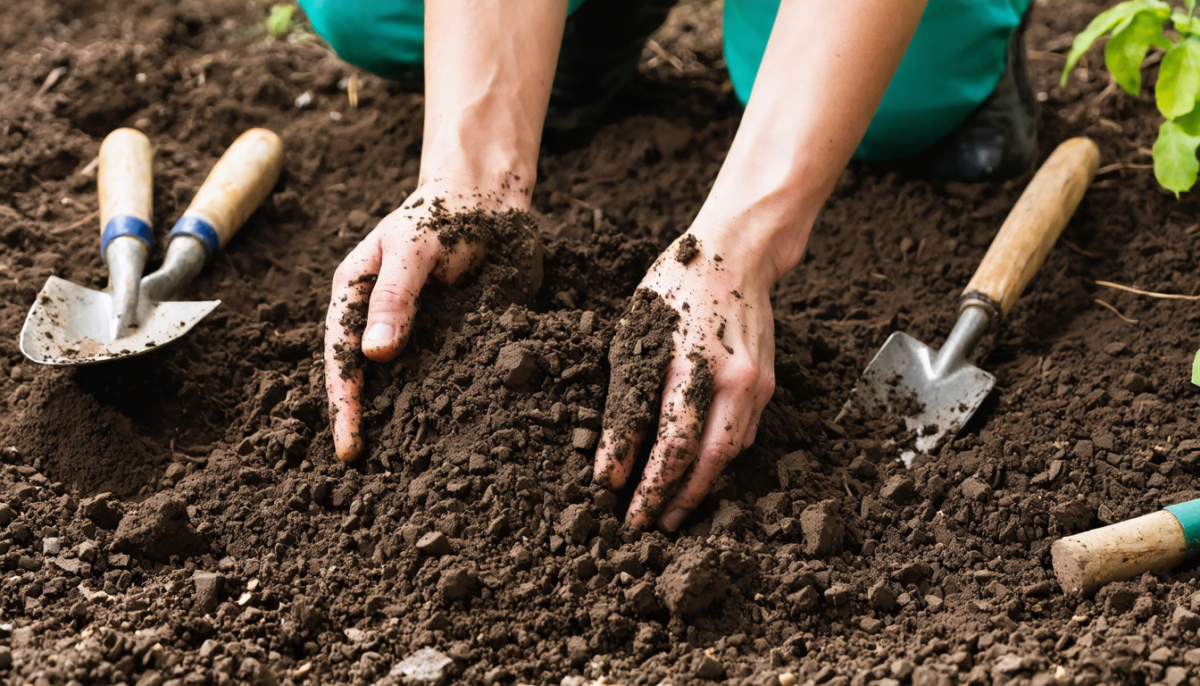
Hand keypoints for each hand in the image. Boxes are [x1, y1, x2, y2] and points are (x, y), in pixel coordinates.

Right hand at [323, 185, 520, 461]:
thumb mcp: (414, 249)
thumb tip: (376, 355)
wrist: (489, 201)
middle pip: (365, 378)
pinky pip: (441, 375)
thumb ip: (396, 297)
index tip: (349, 444)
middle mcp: (378, 318)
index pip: (342, 357)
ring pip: (401, 383)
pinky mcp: (449, 337)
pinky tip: (446, 432)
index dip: (344, 403)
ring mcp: (413, 331)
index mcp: (354, 295)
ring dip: (400, 420)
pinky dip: (440, 403)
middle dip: (363, 421)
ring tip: (403, 465)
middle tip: (367, 467)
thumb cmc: (442, 215)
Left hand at [594, 230, 776, 531]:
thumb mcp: (634, 336)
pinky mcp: (767, 387)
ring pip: (727, 456)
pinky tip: (695, 475)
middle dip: (672, 499)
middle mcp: (733, 381)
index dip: (643, 481)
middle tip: (644, 527)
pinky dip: (717, 463)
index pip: (668, 443)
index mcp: (694, 365)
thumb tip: (610, 462)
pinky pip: (741, 437)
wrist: (736, 256)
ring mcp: (756, 386)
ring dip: (697, 489)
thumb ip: (624, 400)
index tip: (616, 503)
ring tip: (668, 512)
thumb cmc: (675, 290)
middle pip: (704, 462)